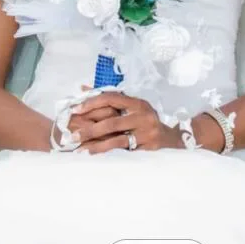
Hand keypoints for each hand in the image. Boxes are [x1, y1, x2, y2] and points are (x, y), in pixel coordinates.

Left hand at [68, 90, 183, 153]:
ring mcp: (146, 133)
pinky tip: (95, 155)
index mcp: (137, 103)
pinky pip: (123, 152)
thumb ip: (110, 99)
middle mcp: (142, 116)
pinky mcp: (146, 148)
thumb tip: (83, 88)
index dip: (92, 102)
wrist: (171, 140)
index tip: (76, 109)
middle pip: (112, 121)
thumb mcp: (132, 107)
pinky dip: (107, 153)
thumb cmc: (145, 121)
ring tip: (80, 149)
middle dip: (90, 129)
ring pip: (116, 139)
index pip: (111, 98)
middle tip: (73, 135)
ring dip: (96, 145)